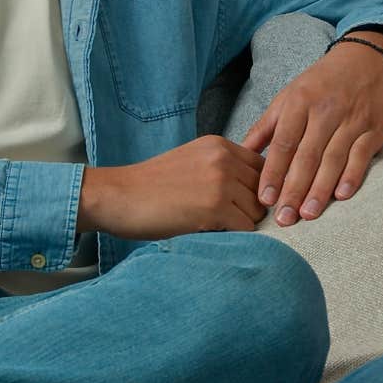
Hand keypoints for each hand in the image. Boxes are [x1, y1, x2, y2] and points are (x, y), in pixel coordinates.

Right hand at [78, 135, 265, 239]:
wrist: (118, 196)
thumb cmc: (150, 187)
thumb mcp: (191, 162)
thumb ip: (222, 168)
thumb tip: (254, 191)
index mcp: (218, 145)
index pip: (262, 166)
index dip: (256, 188)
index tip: (242, 203)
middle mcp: (223, 159)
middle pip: (264, 189)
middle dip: (251, 207)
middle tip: (228, 220)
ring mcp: (221, 182)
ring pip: (257, 210)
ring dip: (242, 223)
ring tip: (216, 226)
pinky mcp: (216, 208)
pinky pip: (246, 228)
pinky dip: (234, 236)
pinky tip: (211, 233)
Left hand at [242, 35, 382, 225]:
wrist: (367, 59)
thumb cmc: (322, 82)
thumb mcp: (289, 96)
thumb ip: (267, 126)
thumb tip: (243, 154)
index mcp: (300, 102)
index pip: (284, 143)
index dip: (273, 173)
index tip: (264, 199)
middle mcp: (326, 111)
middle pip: (307, 156)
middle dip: (294, 190)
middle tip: (284, 218)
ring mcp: (352, 120)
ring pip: (333, 160)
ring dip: (320, 190)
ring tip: (307, 215)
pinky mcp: (375, 128)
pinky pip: (361, 156)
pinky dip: (352, 176)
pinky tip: (341, 196)